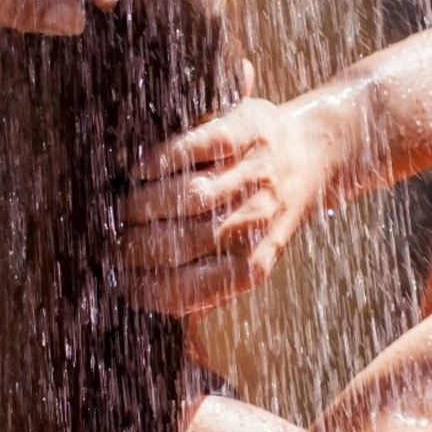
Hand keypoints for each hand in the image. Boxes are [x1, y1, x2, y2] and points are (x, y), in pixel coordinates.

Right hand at [120, 95, 337, 315]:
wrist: (311, 155)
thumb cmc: (265, 211)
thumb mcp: (248, 257)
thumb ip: (207, 283)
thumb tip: (146, 299)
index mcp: (252, 264)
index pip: (185, 289)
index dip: (143, 286)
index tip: (122, 278)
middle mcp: (255, 222)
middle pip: (180, 240)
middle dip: (136, 244)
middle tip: (120, 240)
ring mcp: (253, 176)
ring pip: (189, 196)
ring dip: (146, 203)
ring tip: (130, 207)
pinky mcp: (245, 132)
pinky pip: (196, 147)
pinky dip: (161, 160)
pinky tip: (143, 171)